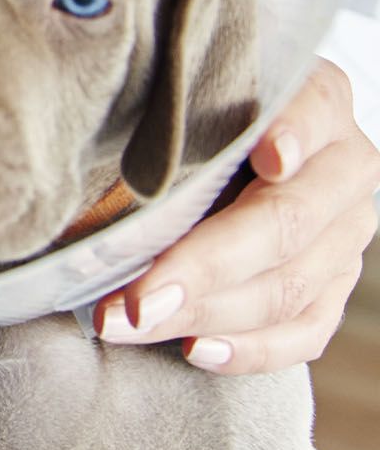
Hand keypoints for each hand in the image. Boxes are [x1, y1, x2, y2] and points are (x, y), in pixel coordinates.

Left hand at [95, 59, 379, 373]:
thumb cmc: (191, 123)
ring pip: (289, 289)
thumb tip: (103, 172)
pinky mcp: (333, 287)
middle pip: (287, 223)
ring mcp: (346, 233)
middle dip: (203, 267)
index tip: (266, 157)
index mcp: (318, 99)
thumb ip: (169, 125)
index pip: (313, 110)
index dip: (292, 132)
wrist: (230, 156)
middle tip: (133, 298)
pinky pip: (304, 332)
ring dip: (202, 315)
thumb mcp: (182, 105)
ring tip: (130, 324)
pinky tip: (195, 350)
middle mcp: (344, 166)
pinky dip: (248, 349)